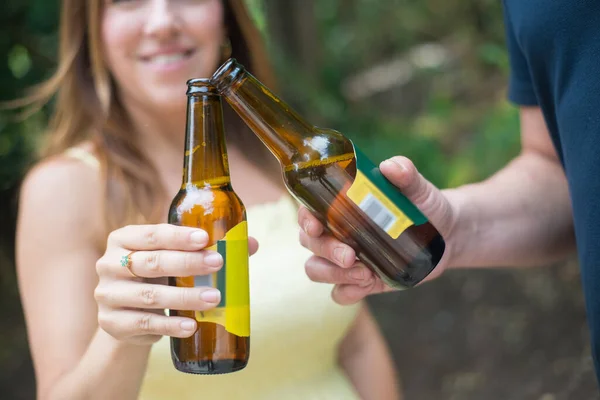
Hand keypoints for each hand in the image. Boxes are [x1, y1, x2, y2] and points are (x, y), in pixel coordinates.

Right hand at [94, 223, 257, 344]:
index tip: (205, 238)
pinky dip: (170, 325)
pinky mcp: (111, 323)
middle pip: (151, 263)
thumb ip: (206, 248)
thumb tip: (250, 243)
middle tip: (218, 264)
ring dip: (185, 297)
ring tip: (215, 298)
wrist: (128, 315)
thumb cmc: (157, 276)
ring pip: (150, 295)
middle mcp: (109, 263)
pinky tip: (191, 325)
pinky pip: (145, 323)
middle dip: (187, 263)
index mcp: (124, 238)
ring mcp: (107, 294)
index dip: (179, 236)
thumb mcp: (174, 258)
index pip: (153, 234)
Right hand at [298, 156, 457, 304]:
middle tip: (350, 255)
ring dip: (333, 273)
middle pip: (310, 243)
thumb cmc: (425, 205)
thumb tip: (391, 166)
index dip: (305, 219)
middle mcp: (337, 232)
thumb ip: (406, 174)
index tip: (316, 226)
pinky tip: (368, 283)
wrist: (447, 234)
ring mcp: (347, 259)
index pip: (309, 210)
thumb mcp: (418, 188)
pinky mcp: (361, 281)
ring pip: (317, 269)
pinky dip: (348, 292)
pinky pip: (340, 293)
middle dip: (325, 251)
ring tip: (364, 273)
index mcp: (341, 206)